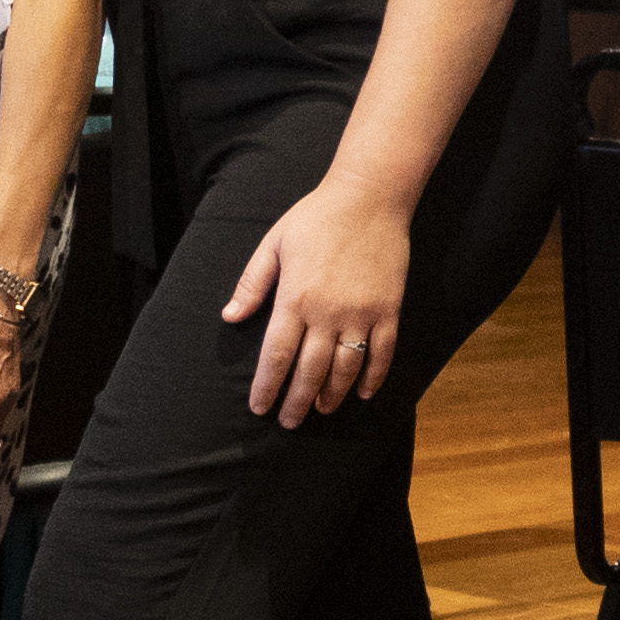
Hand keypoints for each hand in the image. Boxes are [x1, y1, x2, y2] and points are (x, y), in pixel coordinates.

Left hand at [224, 177, 409, 422]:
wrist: (369, 197)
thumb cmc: (315, 217)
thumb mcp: (273, 244)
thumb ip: (252, 283)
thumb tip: (230, 317)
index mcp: (294, 298)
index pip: (276, 355)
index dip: (268, 386)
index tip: (260, 407)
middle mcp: (327, 312)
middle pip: (309, 370)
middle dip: (296, 401)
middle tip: (288, 422)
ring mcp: (361, 313)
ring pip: (346, 368)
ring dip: (332, 395)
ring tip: (320, 410)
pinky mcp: (388, 309)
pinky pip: (382, 353)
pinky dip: (373, 377)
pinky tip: (362, 393)